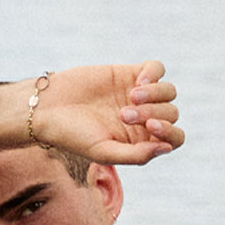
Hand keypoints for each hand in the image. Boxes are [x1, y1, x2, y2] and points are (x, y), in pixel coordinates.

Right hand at [33, 61, 183, 165]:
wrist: (49, 108)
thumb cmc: (74, 136)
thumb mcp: (105, 152)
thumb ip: (137, 155)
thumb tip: (166, 148)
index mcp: (142, 142)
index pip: (174, 138)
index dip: (170, 132)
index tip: (150, 127)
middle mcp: (144, 119)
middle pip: (172, 114)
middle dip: (154, 113)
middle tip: (124, 115)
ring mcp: (139, 95)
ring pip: (169, 92)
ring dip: (155, 95)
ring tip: (129, 99)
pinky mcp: (129, 73)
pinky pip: (157, 68)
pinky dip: (153, 75)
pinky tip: (136, 83)